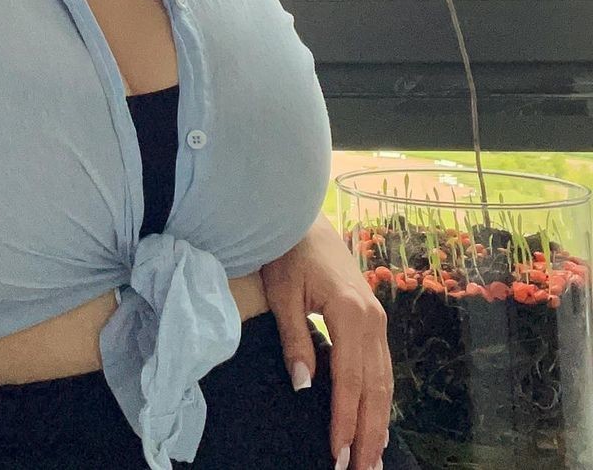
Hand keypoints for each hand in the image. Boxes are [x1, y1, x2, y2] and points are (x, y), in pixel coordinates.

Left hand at [259, 212, 392, 469]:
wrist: (306, 220)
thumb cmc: (288, 253)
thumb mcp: (283, 294)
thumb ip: (295, 340)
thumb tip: (305, 386)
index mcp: (349, 312)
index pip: (348, 380)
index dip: (344, 421)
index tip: (337, 454)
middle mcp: (372, 319)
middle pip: (374, 388)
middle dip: (368, 433)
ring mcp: (377, 319)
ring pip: (384, 381)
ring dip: (379, 421)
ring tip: (372, 458)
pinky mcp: (374, 318)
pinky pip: (382, 366)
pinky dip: (381, 398)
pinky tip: (378, 421)